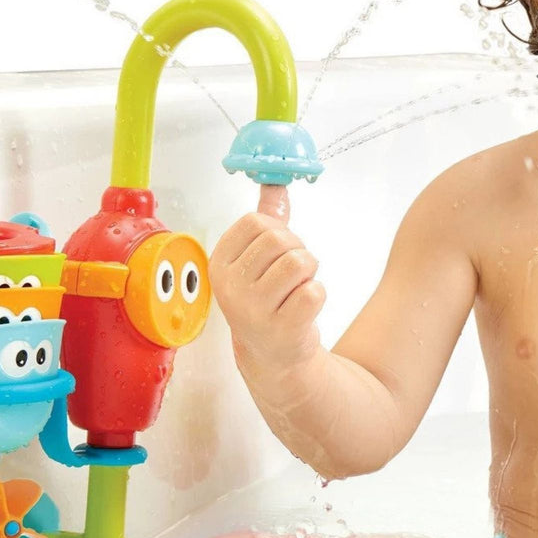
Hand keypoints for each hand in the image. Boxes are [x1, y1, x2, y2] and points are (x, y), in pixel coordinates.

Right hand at [209, 184, 325, 375]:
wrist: (272, 354)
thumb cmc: (266, 301)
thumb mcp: (257, 259)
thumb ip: (267, 220)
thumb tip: (275, 183)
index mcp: (220, 263)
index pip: (256, 221)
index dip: (277, 231)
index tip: (276, 252)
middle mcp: (230, 287)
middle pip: (280, 240)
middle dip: (297, 252)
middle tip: (290, 277)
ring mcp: (253, 310)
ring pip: (300, 262)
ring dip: (309, 273)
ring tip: (297, 290)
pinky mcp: (281, 329)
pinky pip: (314, 291)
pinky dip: (317, 295)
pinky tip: (303, 309)